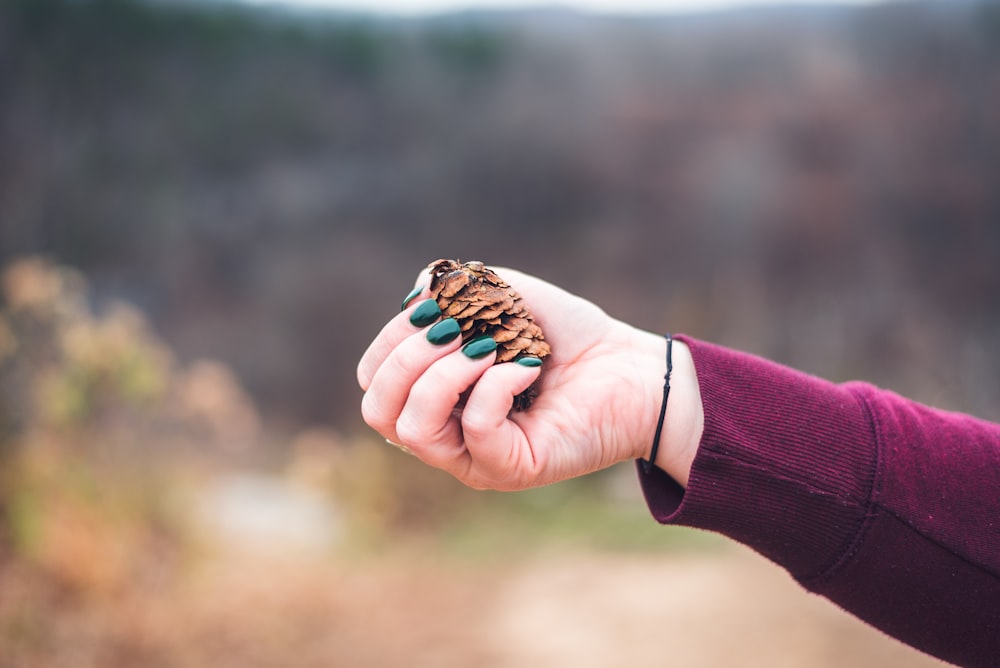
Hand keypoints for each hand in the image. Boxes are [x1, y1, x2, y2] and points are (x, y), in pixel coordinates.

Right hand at [357, 268, 701, 490]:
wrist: (629, 366)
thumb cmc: (565, 334)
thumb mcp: (502, 296)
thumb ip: (454, 288)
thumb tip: (414, 296)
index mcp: (433, 395)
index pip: (373, 381)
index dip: (390, 340)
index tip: (435, 310)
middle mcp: (444, 433)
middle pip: (378, 409)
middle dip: (408, 355)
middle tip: (457, 327)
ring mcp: (473, 457)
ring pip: (413, 426)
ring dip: (445, 372)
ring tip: (490, 347)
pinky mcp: (509, 469)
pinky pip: (474, 428)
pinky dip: (494, 384)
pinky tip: (527, 366)